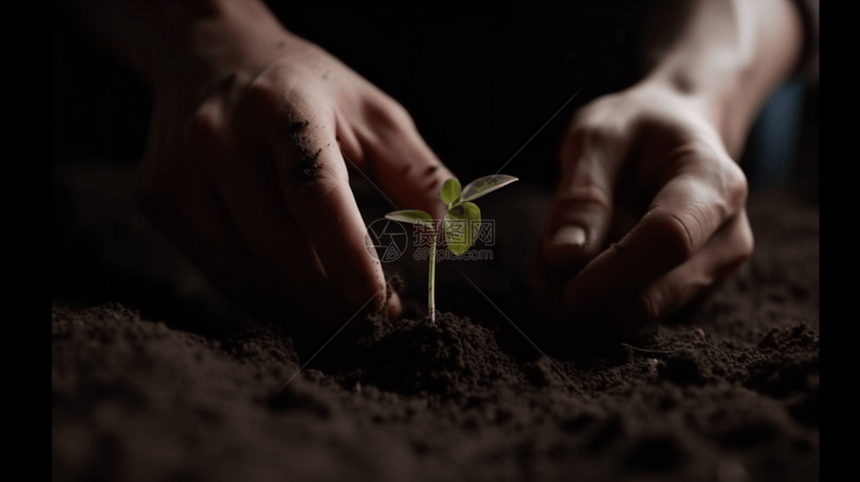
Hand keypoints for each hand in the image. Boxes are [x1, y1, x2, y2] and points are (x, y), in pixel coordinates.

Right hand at [136, 27, 452, 326]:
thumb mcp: (371, 113)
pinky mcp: (156, 195)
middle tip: (368, 322)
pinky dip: (258, 291)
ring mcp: (180, 168)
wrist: (208, 55)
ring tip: (334, 310)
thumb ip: (416, 172)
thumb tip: (451, 238)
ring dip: (295, 303)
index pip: (317, 197)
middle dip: (329, 299)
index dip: (351, 260)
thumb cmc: (307, 91)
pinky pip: (215, 266)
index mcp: (285, 108)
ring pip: (241, 268)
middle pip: (278, 246)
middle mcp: (221, 136)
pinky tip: (291, 288)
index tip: (384, 308)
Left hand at [531, 83, 752, 334]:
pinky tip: (581, 266)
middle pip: (655, 293)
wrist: (678, 134)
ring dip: (587, 301)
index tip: (564, 291)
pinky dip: (598, 302)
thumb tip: (563, 256)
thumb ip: (581, 193)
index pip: (669, 240)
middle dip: (588, 295)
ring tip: (559, 254)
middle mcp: (727, 236)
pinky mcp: (692, 293)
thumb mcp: (597, 134)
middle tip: (540, 268)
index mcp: (713, 183)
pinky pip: (636, 315)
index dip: (613, 273)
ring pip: (641, 314)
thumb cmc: (637, 128)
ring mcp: (714, 271)